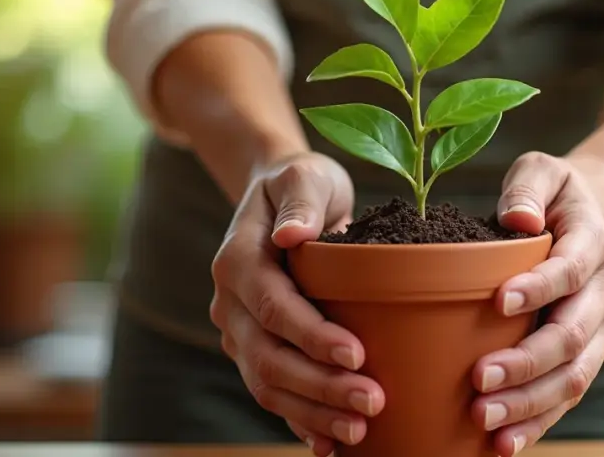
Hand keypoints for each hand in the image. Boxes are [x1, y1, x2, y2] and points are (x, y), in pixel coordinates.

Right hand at [210, 152, 384, 456]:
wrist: (280, 201)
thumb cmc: (302, 185)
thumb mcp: (304, 174)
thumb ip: (301, 201)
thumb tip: (294, 233)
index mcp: (238, 260)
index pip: (273, 306)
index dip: (312, 335)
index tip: (357, 353)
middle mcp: (230, 303)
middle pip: (268, 356)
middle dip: (320, 385)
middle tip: (373, 401)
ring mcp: (238, 331)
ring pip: (267, 383)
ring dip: (312, 411)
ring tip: (358, 429)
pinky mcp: (255, 349)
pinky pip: (272, 392)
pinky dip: (299, 418)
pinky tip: (329, 442)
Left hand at [471, 151, 603, 455]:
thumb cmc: (560, 192)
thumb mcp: (542, 169)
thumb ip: (527, 187)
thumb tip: (518, 221)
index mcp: (594, 243)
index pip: (571, 270)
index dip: (538, 288)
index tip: (498, 301)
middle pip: (572, 337)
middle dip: (527, 364)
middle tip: (478, 382)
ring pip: (576, 376)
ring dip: (531, 403)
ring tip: (486, 422)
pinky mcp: (593, 352)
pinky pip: (570, 393)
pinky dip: (541, 421)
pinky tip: (505, 444)